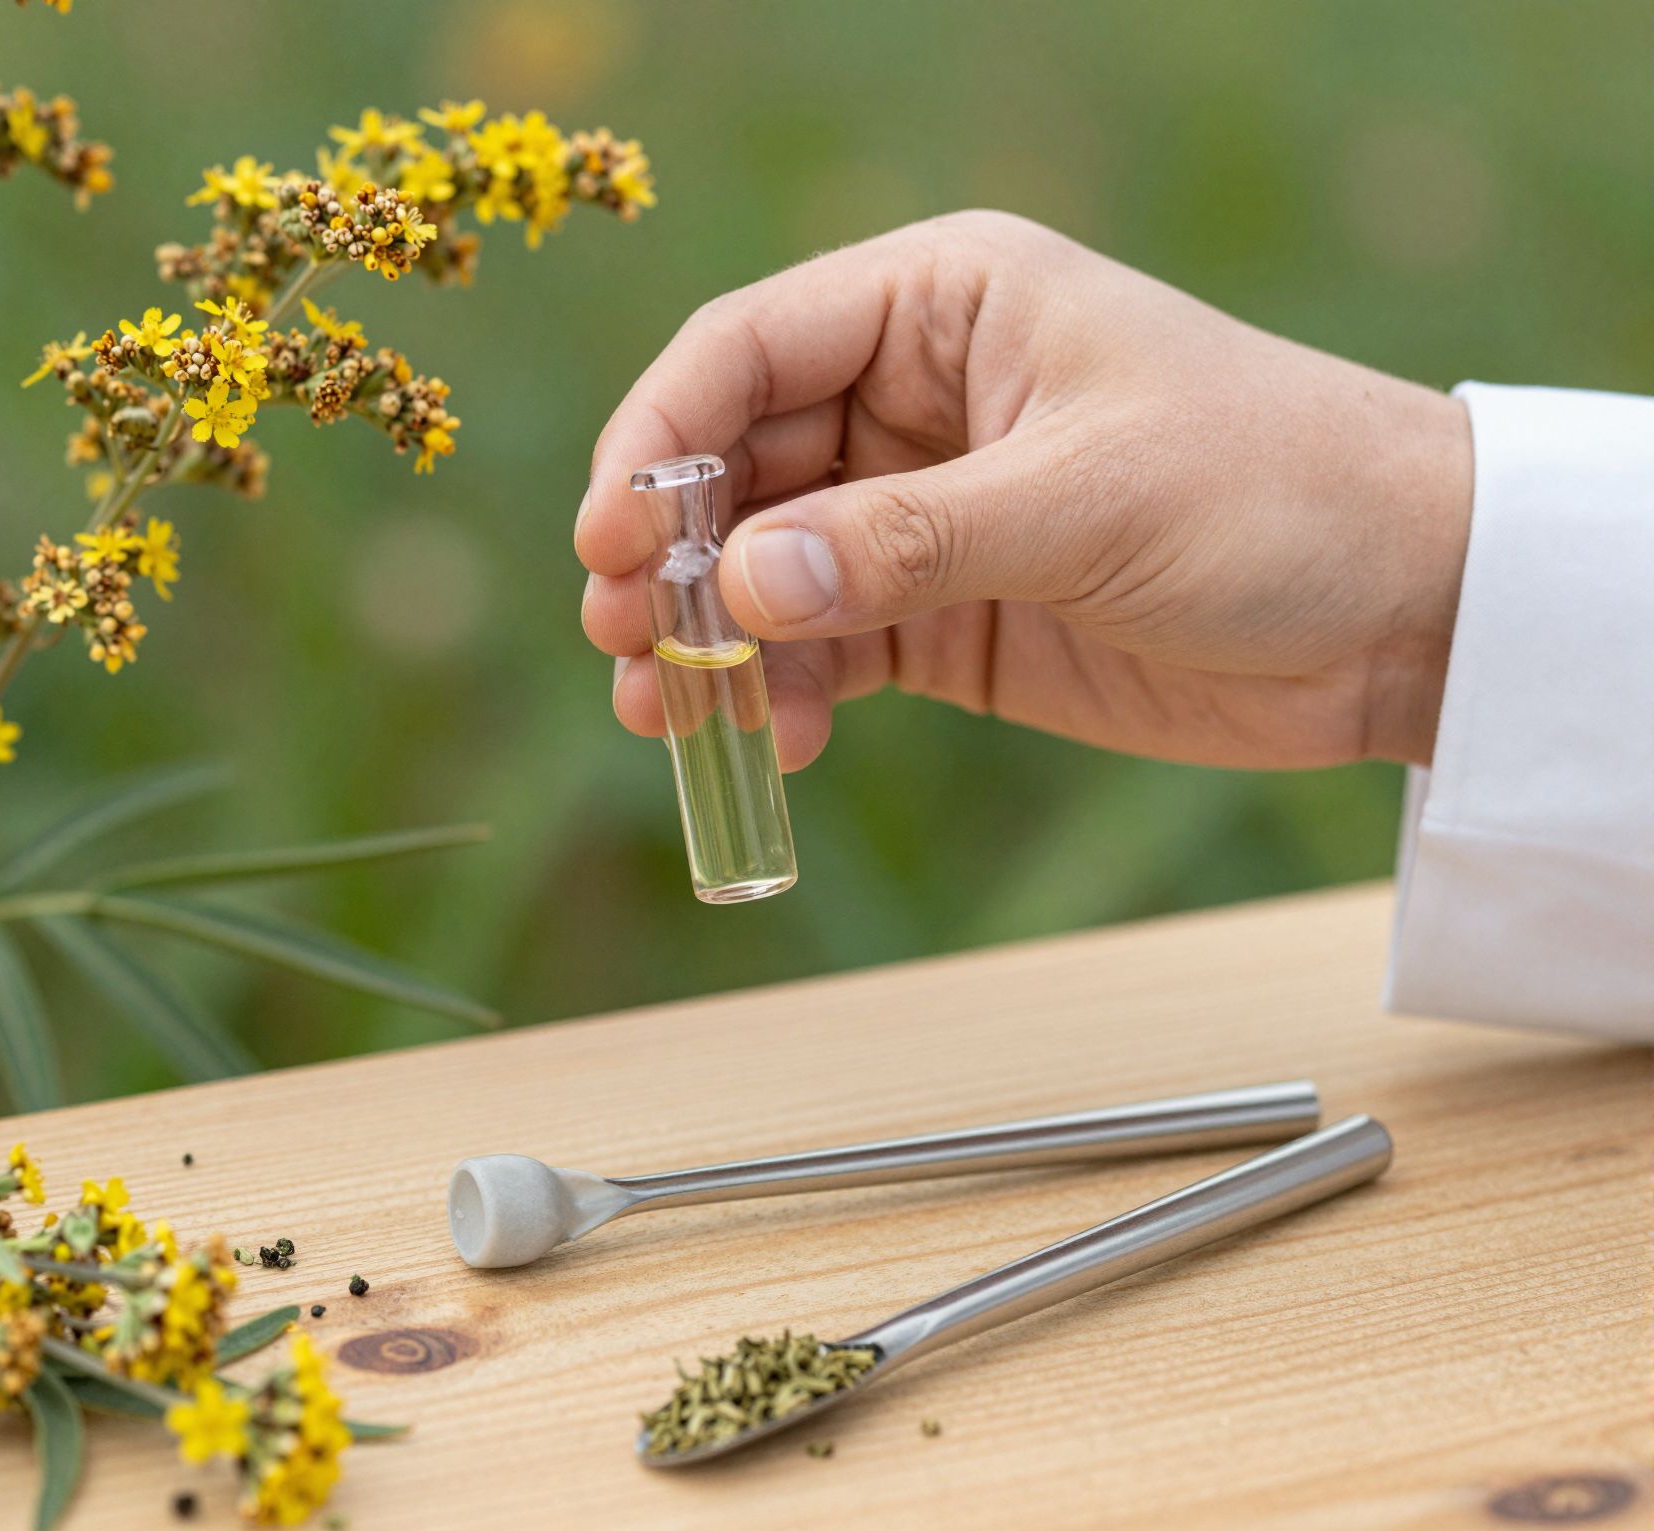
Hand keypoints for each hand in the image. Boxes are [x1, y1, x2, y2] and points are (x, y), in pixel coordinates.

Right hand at [576, 212, 1473, 770]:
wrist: (1404, 608)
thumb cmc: (1271, 490)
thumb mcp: (1084, 498)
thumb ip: (904, 540)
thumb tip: (738, 584)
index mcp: (943, 304)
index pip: (749, 349)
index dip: (659, 437)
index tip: (610, 536)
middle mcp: (915, 398)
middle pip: (737, 465)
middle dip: (670, 554)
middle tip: (627, 638)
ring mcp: (925, 513)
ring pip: (767, 566)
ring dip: (709, 638)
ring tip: (667, 711)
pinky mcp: (949, 614)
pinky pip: (827, 648)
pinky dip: (785, 693)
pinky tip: (771, 742)